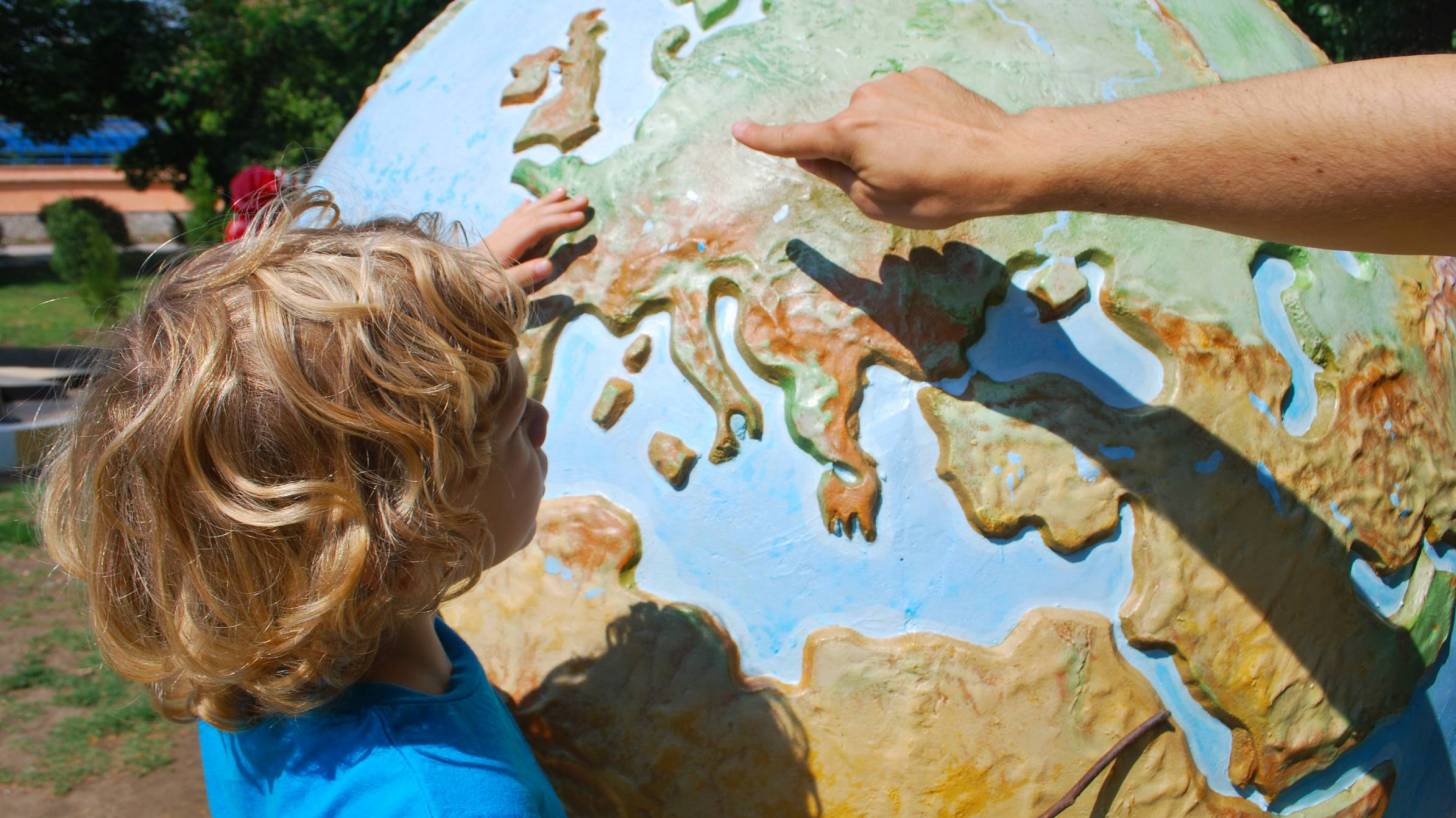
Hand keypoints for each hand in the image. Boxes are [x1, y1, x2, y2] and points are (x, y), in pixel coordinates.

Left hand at [480, 188, 588, 288]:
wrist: (442, 290)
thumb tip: (549, 264)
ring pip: (524, 213)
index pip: (537, 228)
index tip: (582, 216)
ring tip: (562, 191)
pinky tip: (528, 203)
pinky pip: (512, 219)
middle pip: (533, 216)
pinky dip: (524, 209)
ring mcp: (495, 237)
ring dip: (545, 202)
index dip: (560, 221)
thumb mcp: (499, 291)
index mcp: (505, 247)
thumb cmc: (472, 295)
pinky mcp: (490, 242)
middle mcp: (501, 236)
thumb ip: (523, 276)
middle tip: (584, 198)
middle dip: (560, 207)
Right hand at [732, 68, 1033, 228]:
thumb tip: (814, 155)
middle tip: (899, 179)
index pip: (795, 140)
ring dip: (888, 134)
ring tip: (927, 159)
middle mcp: (866, 100)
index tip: (739, 130)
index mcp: (849, 136)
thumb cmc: (940, 192)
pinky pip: (903, 101)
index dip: (765, 139)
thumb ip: (838, 178)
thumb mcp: (878, 203)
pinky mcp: (924, 77)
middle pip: (844, 131)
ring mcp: (897, 84)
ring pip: (875, 115)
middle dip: (858, 153)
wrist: (1003, 159)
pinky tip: (941, 138)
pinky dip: (913, 119)